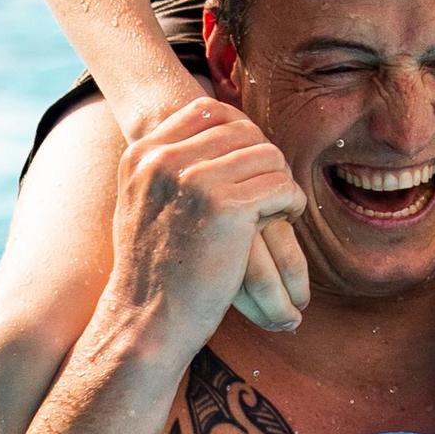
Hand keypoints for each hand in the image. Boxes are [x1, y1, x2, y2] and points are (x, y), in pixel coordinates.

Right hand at [103, 97, 306, 360]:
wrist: (147, 323)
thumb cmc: (154, 270)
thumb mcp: (143, 203)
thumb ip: (167, 165)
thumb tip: (212, 129)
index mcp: (142, 154)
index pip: (207, 110)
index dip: (240, 131)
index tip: (251, 160)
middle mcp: (163, 159)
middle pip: (242, 130)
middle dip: (264, 157)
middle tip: (271, 188)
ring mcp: (193, 180)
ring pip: (267, 154)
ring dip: (281, 180)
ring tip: (280, 206)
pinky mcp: (225, 207)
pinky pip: (280, 184)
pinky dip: (292, 201)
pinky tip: (287, 218)